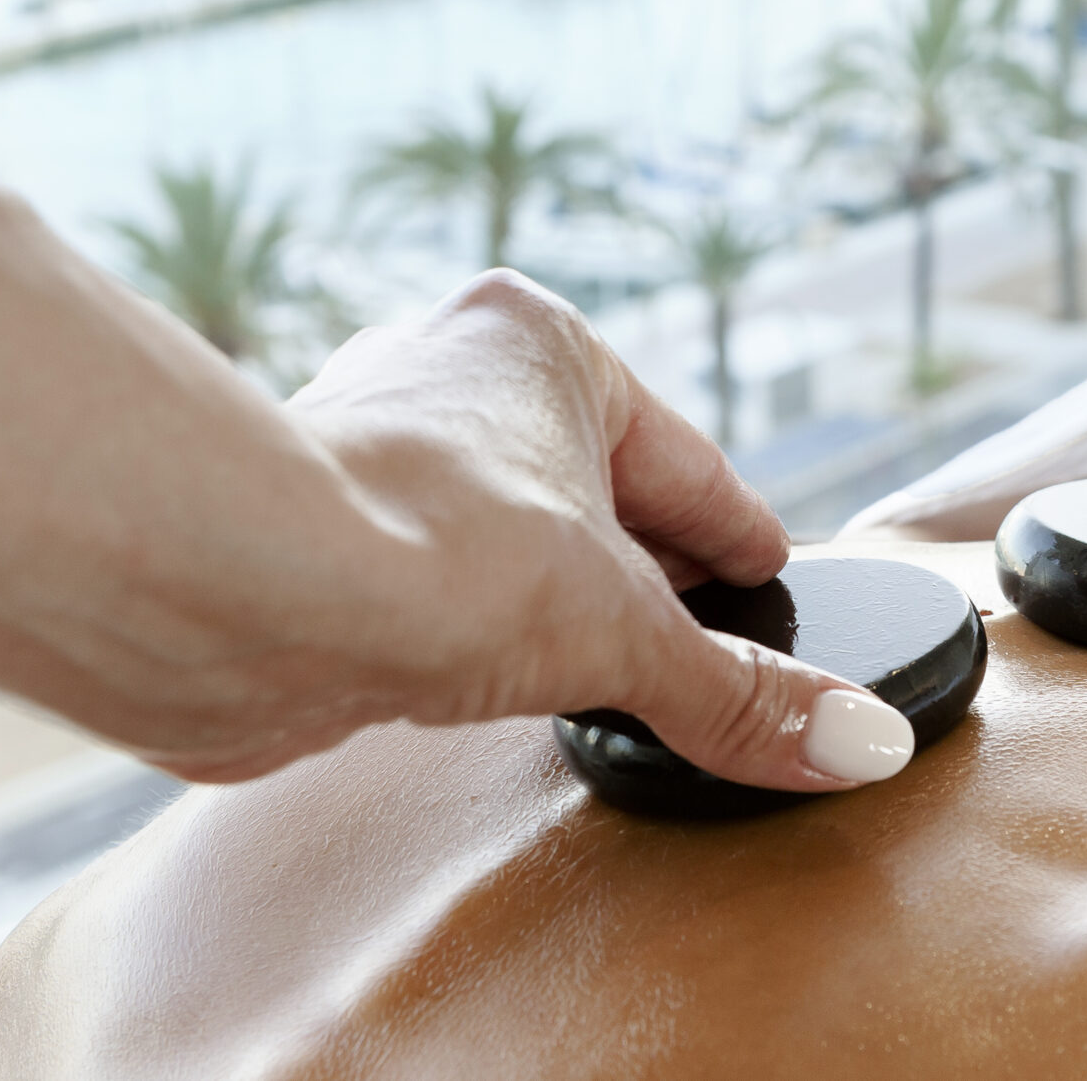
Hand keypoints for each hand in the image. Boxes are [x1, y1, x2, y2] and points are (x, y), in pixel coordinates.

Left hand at [0, 0, 908, 793]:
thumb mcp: (620, 630)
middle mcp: (447, 369)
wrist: (229, 588)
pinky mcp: (306, 527)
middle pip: (588, 485)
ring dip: (544, 589)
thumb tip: (857, 746)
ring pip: (497, 524)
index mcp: (539, 341)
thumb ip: (735, 693)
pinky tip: (484, 671)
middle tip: (704, 632)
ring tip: (597, 659)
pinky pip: (424, 574)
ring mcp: (369, 444)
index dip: (735, 534)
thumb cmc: (424, 550)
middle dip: (642, 560)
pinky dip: (465, 620)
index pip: (679, 459)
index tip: (769, 578)